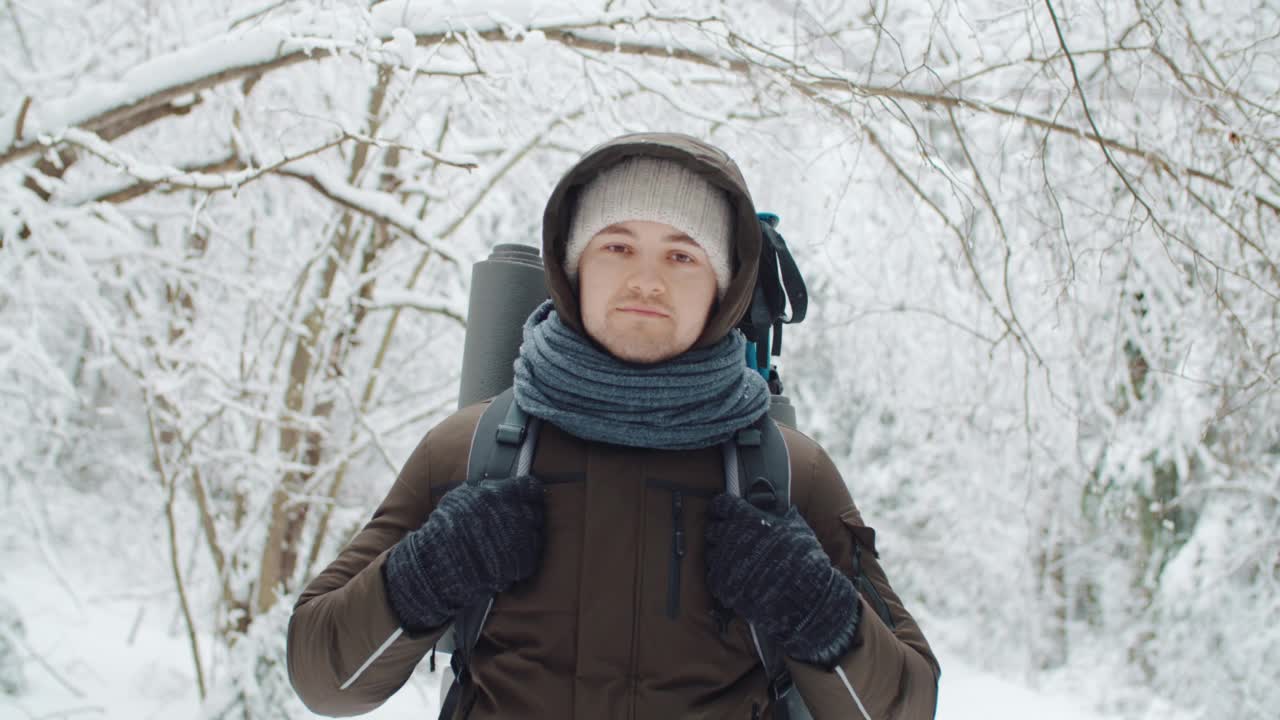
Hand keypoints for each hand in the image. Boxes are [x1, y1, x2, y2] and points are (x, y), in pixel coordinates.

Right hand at [384, 475, 544, 632]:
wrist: (436, 564)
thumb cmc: (445, 528)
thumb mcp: (461, 498)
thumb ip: (485, 490)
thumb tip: (501, 486)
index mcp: (500, 494)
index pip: (530, 487)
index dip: (530, 493)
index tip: (528, 497)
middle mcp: (514, 514)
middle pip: (536, 512)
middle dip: (528, 517)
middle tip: (516, 524)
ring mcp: (520, 539)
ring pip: (537, 536)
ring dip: (527, 539)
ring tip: (509, 545)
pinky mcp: (521, 563)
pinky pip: (530, 559)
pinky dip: (521, 560)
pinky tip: (507, 561)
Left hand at [705, 494, 859, 665]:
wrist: (805, 596)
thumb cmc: (805, 558)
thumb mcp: (796, 527)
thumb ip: (778, 515)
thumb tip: (772, 509)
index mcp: (748, 518)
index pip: (722, 505)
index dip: (721, 507)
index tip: (722, 510)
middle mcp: (731, 537)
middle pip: (712, 529)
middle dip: (719, 531)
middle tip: (730, 536)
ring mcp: (725, 562)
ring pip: (710, 553)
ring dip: (720, 554)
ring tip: (734, 559)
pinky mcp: (723, 585)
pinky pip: (713, 576)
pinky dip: (722, 576)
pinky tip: (735, 578)